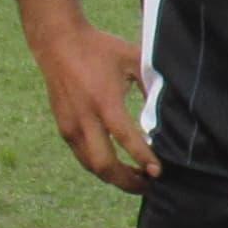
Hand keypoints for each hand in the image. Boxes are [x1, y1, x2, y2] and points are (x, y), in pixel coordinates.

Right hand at [28, 21, 154, 191]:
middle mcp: (84, 118)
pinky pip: (83, 157)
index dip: (143, 158)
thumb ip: (151, 83)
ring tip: (136, 180)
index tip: (159, 172)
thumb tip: (169, 110)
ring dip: (114, 178)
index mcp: (104, 100)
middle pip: (104, 164)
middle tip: (149, 185)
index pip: (125, 137)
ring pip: (91, 166)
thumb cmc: (100, 49)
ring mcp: (70, 125)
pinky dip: (100, 167)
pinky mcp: (63, 128)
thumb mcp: (132, 58)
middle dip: (127, 181)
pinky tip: (117, 167)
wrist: (58, 42)